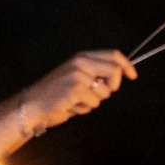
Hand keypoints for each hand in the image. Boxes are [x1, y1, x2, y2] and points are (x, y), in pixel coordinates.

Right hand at [15, 50, 133, 137]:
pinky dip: (84, 108)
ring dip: (93, 101)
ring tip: (75, 101)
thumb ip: (95, 73)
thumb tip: (118, 76)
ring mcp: (78, 75)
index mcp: (82, 57)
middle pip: (115, 71)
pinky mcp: (75, 89)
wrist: (32, 105)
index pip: (113, 55)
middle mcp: (80, 62)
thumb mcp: (76, 77)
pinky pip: (94, 103)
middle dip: (112, 87)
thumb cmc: (56, 94)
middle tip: (97, 94)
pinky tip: (70, 106)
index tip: (133, 76)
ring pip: (105, 92)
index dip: (127, 65)